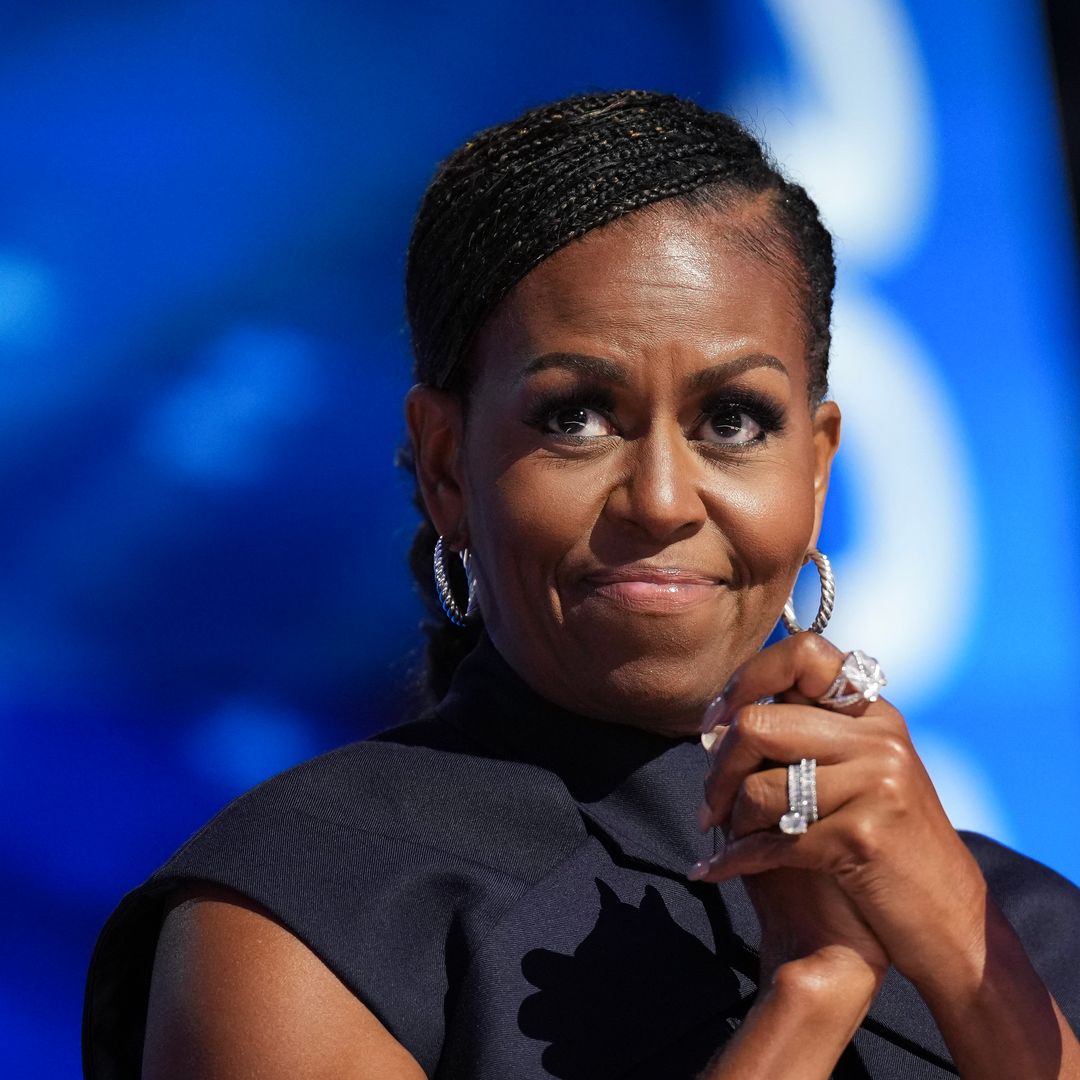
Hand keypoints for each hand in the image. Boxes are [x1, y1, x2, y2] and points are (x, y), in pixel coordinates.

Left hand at [693, 632, 987, 993]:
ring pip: (759, 787)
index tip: (716, 722)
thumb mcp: (855, 776)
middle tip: (709, 804)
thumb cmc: (884, 844)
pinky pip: (774, 841)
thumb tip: (714, 728)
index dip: (746, 680)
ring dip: (731, 819)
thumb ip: (798, 740)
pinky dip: (736, 860)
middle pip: (758, 725)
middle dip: (718, 769)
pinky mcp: (865, 835)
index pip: (802, 653)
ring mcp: (877, 783)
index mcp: (873, 713)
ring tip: (726, 837)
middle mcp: (879, 738)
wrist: (948, 918)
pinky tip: (715, 870)